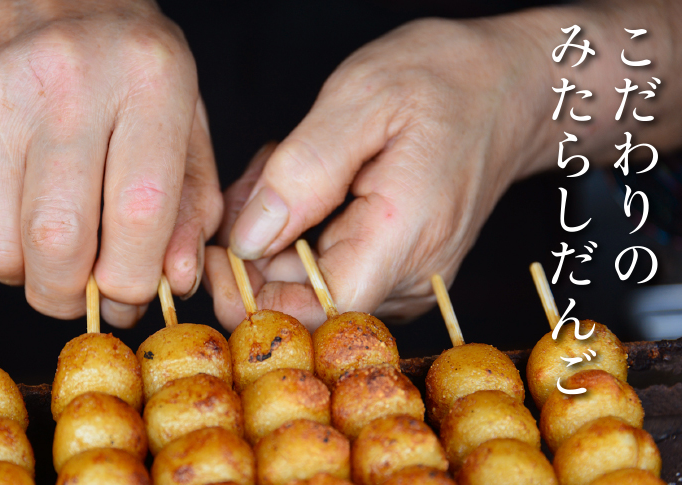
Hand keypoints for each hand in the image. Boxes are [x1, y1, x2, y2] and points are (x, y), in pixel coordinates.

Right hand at [0, 0, 221, 326]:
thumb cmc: (124, 63)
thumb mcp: (184, 117)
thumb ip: (192, 203)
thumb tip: (175, 281)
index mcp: (146, 78)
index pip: (139, 212)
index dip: (134, 280)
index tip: (131, 293)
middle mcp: (65, 80)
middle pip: (58, 241)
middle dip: (71, 296)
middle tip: (83, 293)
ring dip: (28, 273)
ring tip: (52, 247)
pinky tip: (16, 207)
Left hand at [206, 18, 554, 330]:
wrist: (511, 88)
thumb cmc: (446, 82)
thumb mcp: (364, 99)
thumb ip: (304, 172)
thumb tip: (250, 240)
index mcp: (402, 239)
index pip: (315, 313)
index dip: (253, 297)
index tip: (219, 252)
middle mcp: (410, 276)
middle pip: (301, 300)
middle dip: (255, 246)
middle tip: (258, 176)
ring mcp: (406, 277)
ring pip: (308, 282)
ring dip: (276, 228)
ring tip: (286, 164)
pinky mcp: (398, 267)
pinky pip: (329, 266)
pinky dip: (299, 227)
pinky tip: (308, 179)